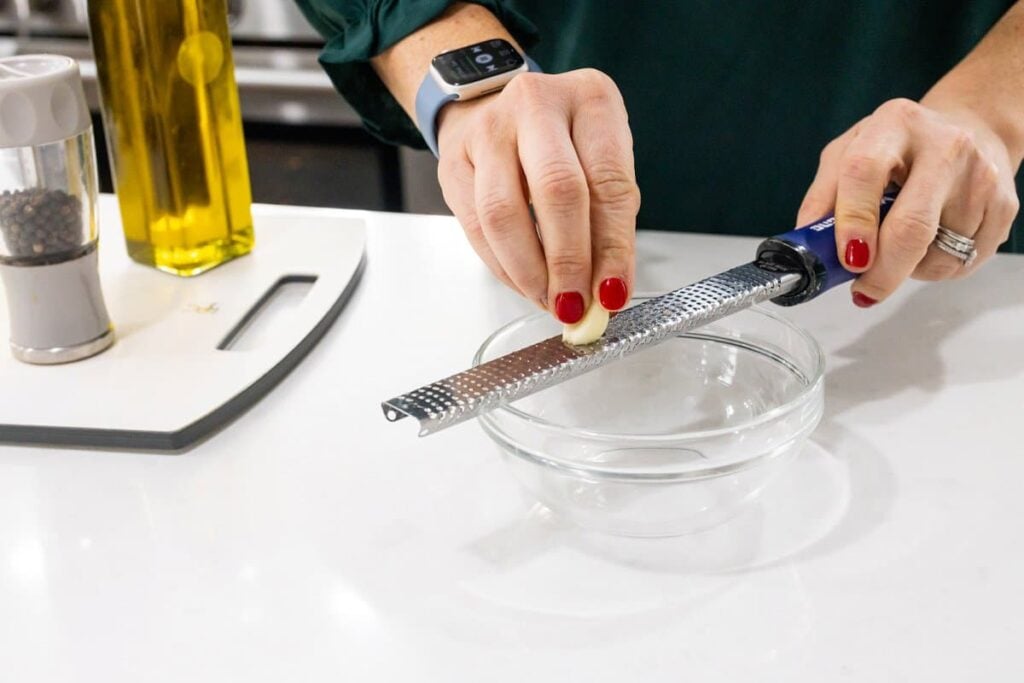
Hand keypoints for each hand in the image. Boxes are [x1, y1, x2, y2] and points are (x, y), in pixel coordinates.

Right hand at [435, 69, 640, 322]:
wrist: (494, 107)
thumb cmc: (561, 141)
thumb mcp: (601, 163)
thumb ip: (609, 223)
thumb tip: (605, 290)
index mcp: (591, 99)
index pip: (609, 181)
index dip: (613, 247)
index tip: (613, 293)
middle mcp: (537, 104)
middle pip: (557, 191)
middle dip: (568, 262)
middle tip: (576, 304)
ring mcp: (488, 129)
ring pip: (504, 214)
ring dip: (530, 272)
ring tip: (550, 300)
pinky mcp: (453, 161)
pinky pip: (476, 226)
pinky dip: (503, 267)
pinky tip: (524, 283)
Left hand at [797, 98, 1019, 306]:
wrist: (969, 131)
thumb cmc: (898, 149)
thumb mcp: (848, 154)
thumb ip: (822, 196)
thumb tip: (806, 245)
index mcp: (893, 124)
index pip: (865, 173)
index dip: (853, 222)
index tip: (847, 258)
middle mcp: (944, 145)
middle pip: (911, 227)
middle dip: (881, 272)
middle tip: (864, 288)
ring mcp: (980, 176)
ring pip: (939, 255)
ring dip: (909, 271)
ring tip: (899, 250)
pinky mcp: (1004, 206)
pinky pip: (964, 262)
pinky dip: (937, 269)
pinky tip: (930, 245)